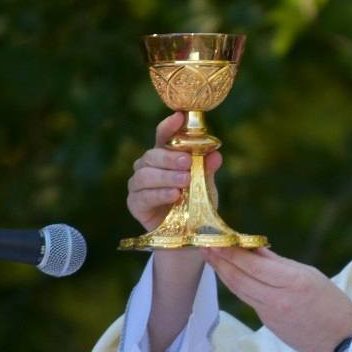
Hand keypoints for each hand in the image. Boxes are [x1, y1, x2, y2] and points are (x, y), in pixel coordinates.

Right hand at [127, 112, 222, 232]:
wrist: (187, 234)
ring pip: (144, 174)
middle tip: (187, 162)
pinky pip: (143, 195)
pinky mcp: (135, 203)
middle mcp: (148, 167)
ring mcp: (138, 185)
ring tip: (185, 180)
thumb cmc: (195, 204)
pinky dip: (159, 194)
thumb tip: (216, 153)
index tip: (179, 117)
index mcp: (164, 157)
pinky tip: (174, 195)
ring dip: (166, 176)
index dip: (169, 126)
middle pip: (152, 155)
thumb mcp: (206, 186)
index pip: (163, 136)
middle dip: (170, 157)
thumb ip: (207, 169)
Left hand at [203, 247, 351, 351]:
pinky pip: (249, 300)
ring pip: (240, 291)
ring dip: (223, 273)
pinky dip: (237, 285)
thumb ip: (280, 263)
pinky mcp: (268, 324)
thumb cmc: (332, 304)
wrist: (340, 342)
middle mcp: (278, 299)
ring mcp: (271, 315)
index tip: (216, 239)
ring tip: (212, 258)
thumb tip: (256, 248)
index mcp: (293, 283)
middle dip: (220, 261)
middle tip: (205, 246)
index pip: (253, 266)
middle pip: (240, 279)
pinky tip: (232, 275)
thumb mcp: (311, 275)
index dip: (231, 253)